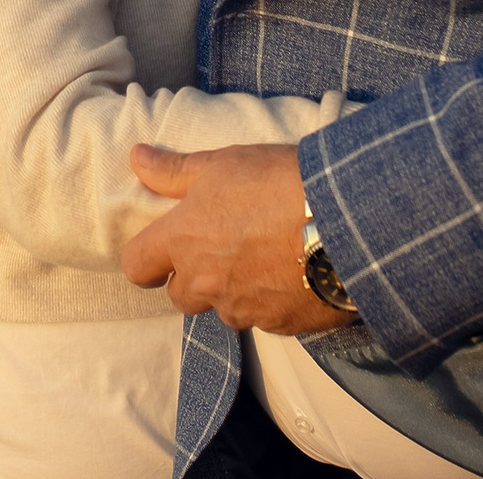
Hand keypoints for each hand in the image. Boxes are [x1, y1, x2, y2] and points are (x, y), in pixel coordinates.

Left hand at [119, 143, 350, 334]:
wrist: (346, 220)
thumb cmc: (278, 182)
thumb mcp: (222, 164)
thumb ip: (174, 171)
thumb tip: (136, 158)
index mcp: (184, 242)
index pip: (136, 266)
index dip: (145, 257)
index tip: (162, 245)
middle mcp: (206, 284)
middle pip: (180, 294)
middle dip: (193, 276)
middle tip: (224, 244)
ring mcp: (243, 309)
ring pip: (225, 307)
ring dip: (234, 289)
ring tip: (267, 254)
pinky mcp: (280, 326)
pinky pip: (264, 317)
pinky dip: (272, 300)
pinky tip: (295, 270)